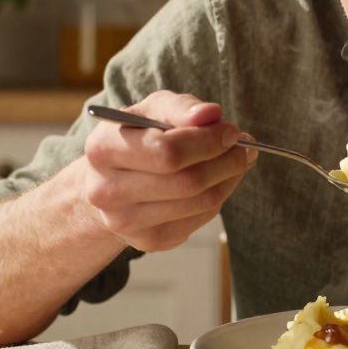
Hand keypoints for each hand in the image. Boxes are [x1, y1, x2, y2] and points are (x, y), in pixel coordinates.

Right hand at [82, 90, 255, 252]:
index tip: (231, 131)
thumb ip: (181, 107)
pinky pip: (200, 219)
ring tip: (235, 161)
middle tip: (244, 149)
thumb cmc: (138, 138)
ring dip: (229, 179)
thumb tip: (211, 114)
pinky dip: (218, 197)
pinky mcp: (148, 241)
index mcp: (103, 149)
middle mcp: (106, 190)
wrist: (110, 181)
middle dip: (226, 161)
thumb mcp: (153, 110)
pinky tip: (216, 181)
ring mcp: (125, 221)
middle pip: (187, 182)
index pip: (167, 152)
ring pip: (200, 202)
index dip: (208, 141)